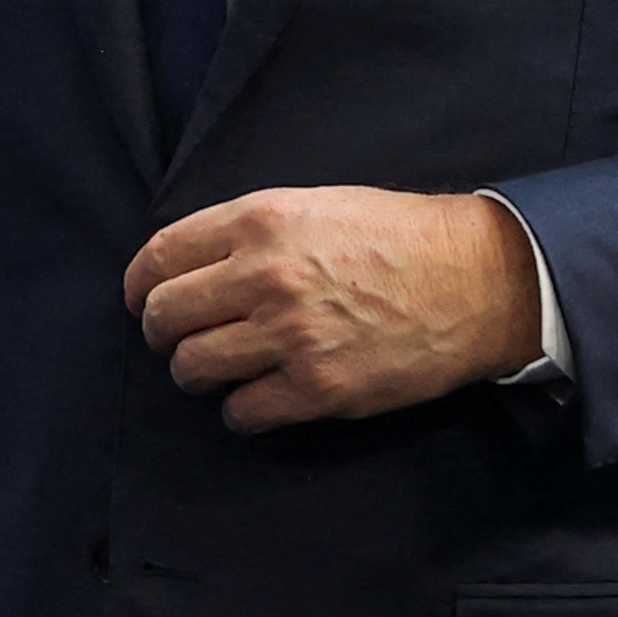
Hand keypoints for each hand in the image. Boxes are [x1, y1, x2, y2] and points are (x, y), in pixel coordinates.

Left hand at [124, 186, 535, 432]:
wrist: (475, 281)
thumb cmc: (400, 237)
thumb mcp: (317, 204)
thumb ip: (252, 231)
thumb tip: (194, 266)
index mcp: (261, 221)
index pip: (160, 257)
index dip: (142, 286)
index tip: (145, 301)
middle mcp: (265, 276)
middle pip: (167, 317)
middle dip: (164, 333)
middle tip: (182, 340)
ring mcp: (289, 335)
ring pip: (194, 368)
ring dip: (199, 373)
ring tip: (223, 368)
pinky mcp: (316, 388)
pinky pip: (242, 412)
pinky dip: (242, 410)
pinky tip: (260, 396)